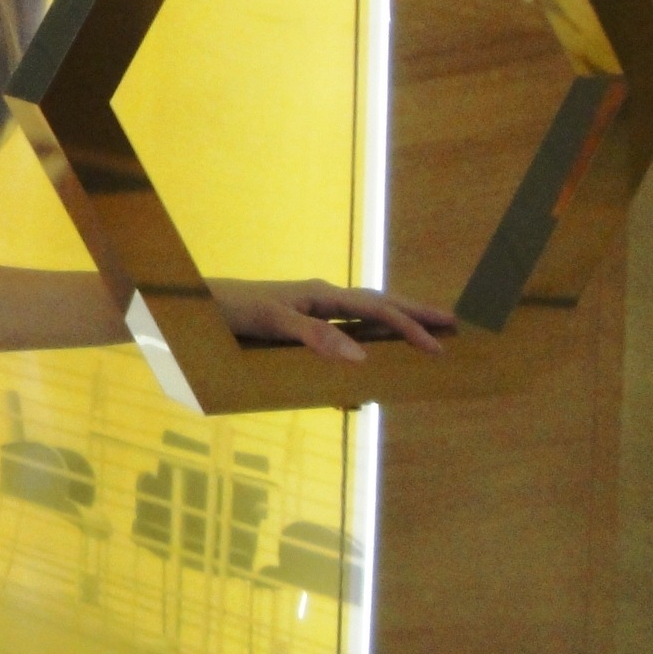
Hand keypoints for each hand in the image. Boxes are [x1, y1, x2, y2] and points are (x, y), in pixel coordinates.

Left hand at [212, 278, 453, 361]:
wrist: (198, 303)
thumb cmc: (232, 310)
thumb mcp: (273, 323)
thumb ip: (314, 338)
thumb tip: (362, 358)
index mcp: (321, 295)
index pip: (377, 310)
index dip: (409, 328)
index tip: (438, 348)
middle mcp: (321, 297)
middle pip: (379, 302)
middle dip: (416, 312)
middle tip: (454, 323)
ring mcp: (312, 307)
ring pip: (365, 311)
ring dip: (396, 319)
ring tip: (424, 329)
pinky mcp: (301, 319)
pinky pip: (346, 324)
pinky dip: (369, 331)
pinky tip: (374, 346)